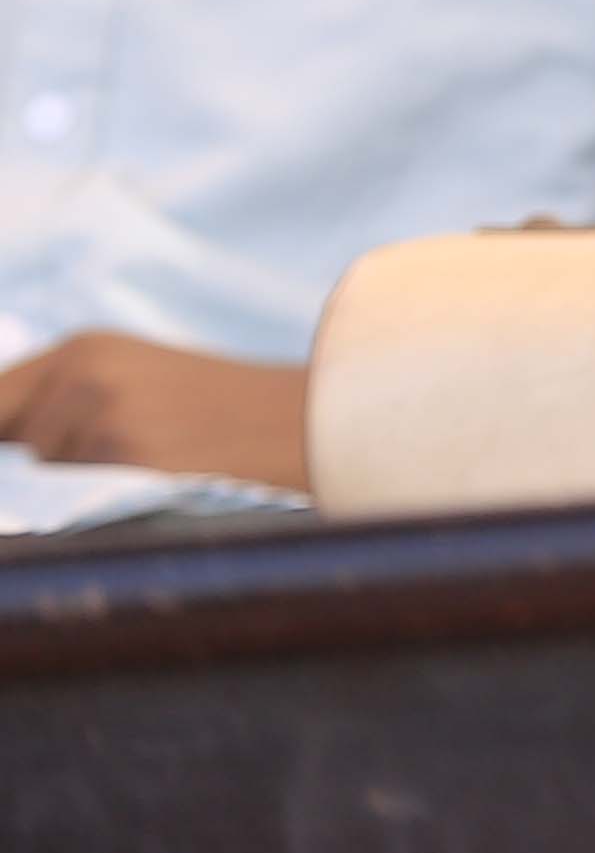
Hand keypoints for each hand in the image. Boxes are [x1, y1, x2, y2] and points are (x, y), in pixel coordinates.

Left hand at [0, 333, 311, 491]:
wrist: (307, 424)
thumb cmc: (219, 414)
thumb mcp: (132, 383)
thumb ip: (56, 407)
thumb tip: (3, 438)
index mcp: (83, 349)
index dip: (5, 433)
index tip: (29, 448)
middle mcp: (85, 374)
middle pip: (12, 443)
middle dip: (43, 463)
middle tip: (128, 454)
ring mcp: (106, 416)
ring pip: (44, 480)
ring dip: (81, 488)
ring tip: (153, 469)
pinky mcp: (131, 460)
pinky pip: (80, 503)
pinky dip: (111, 503)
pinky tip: (162, 485)